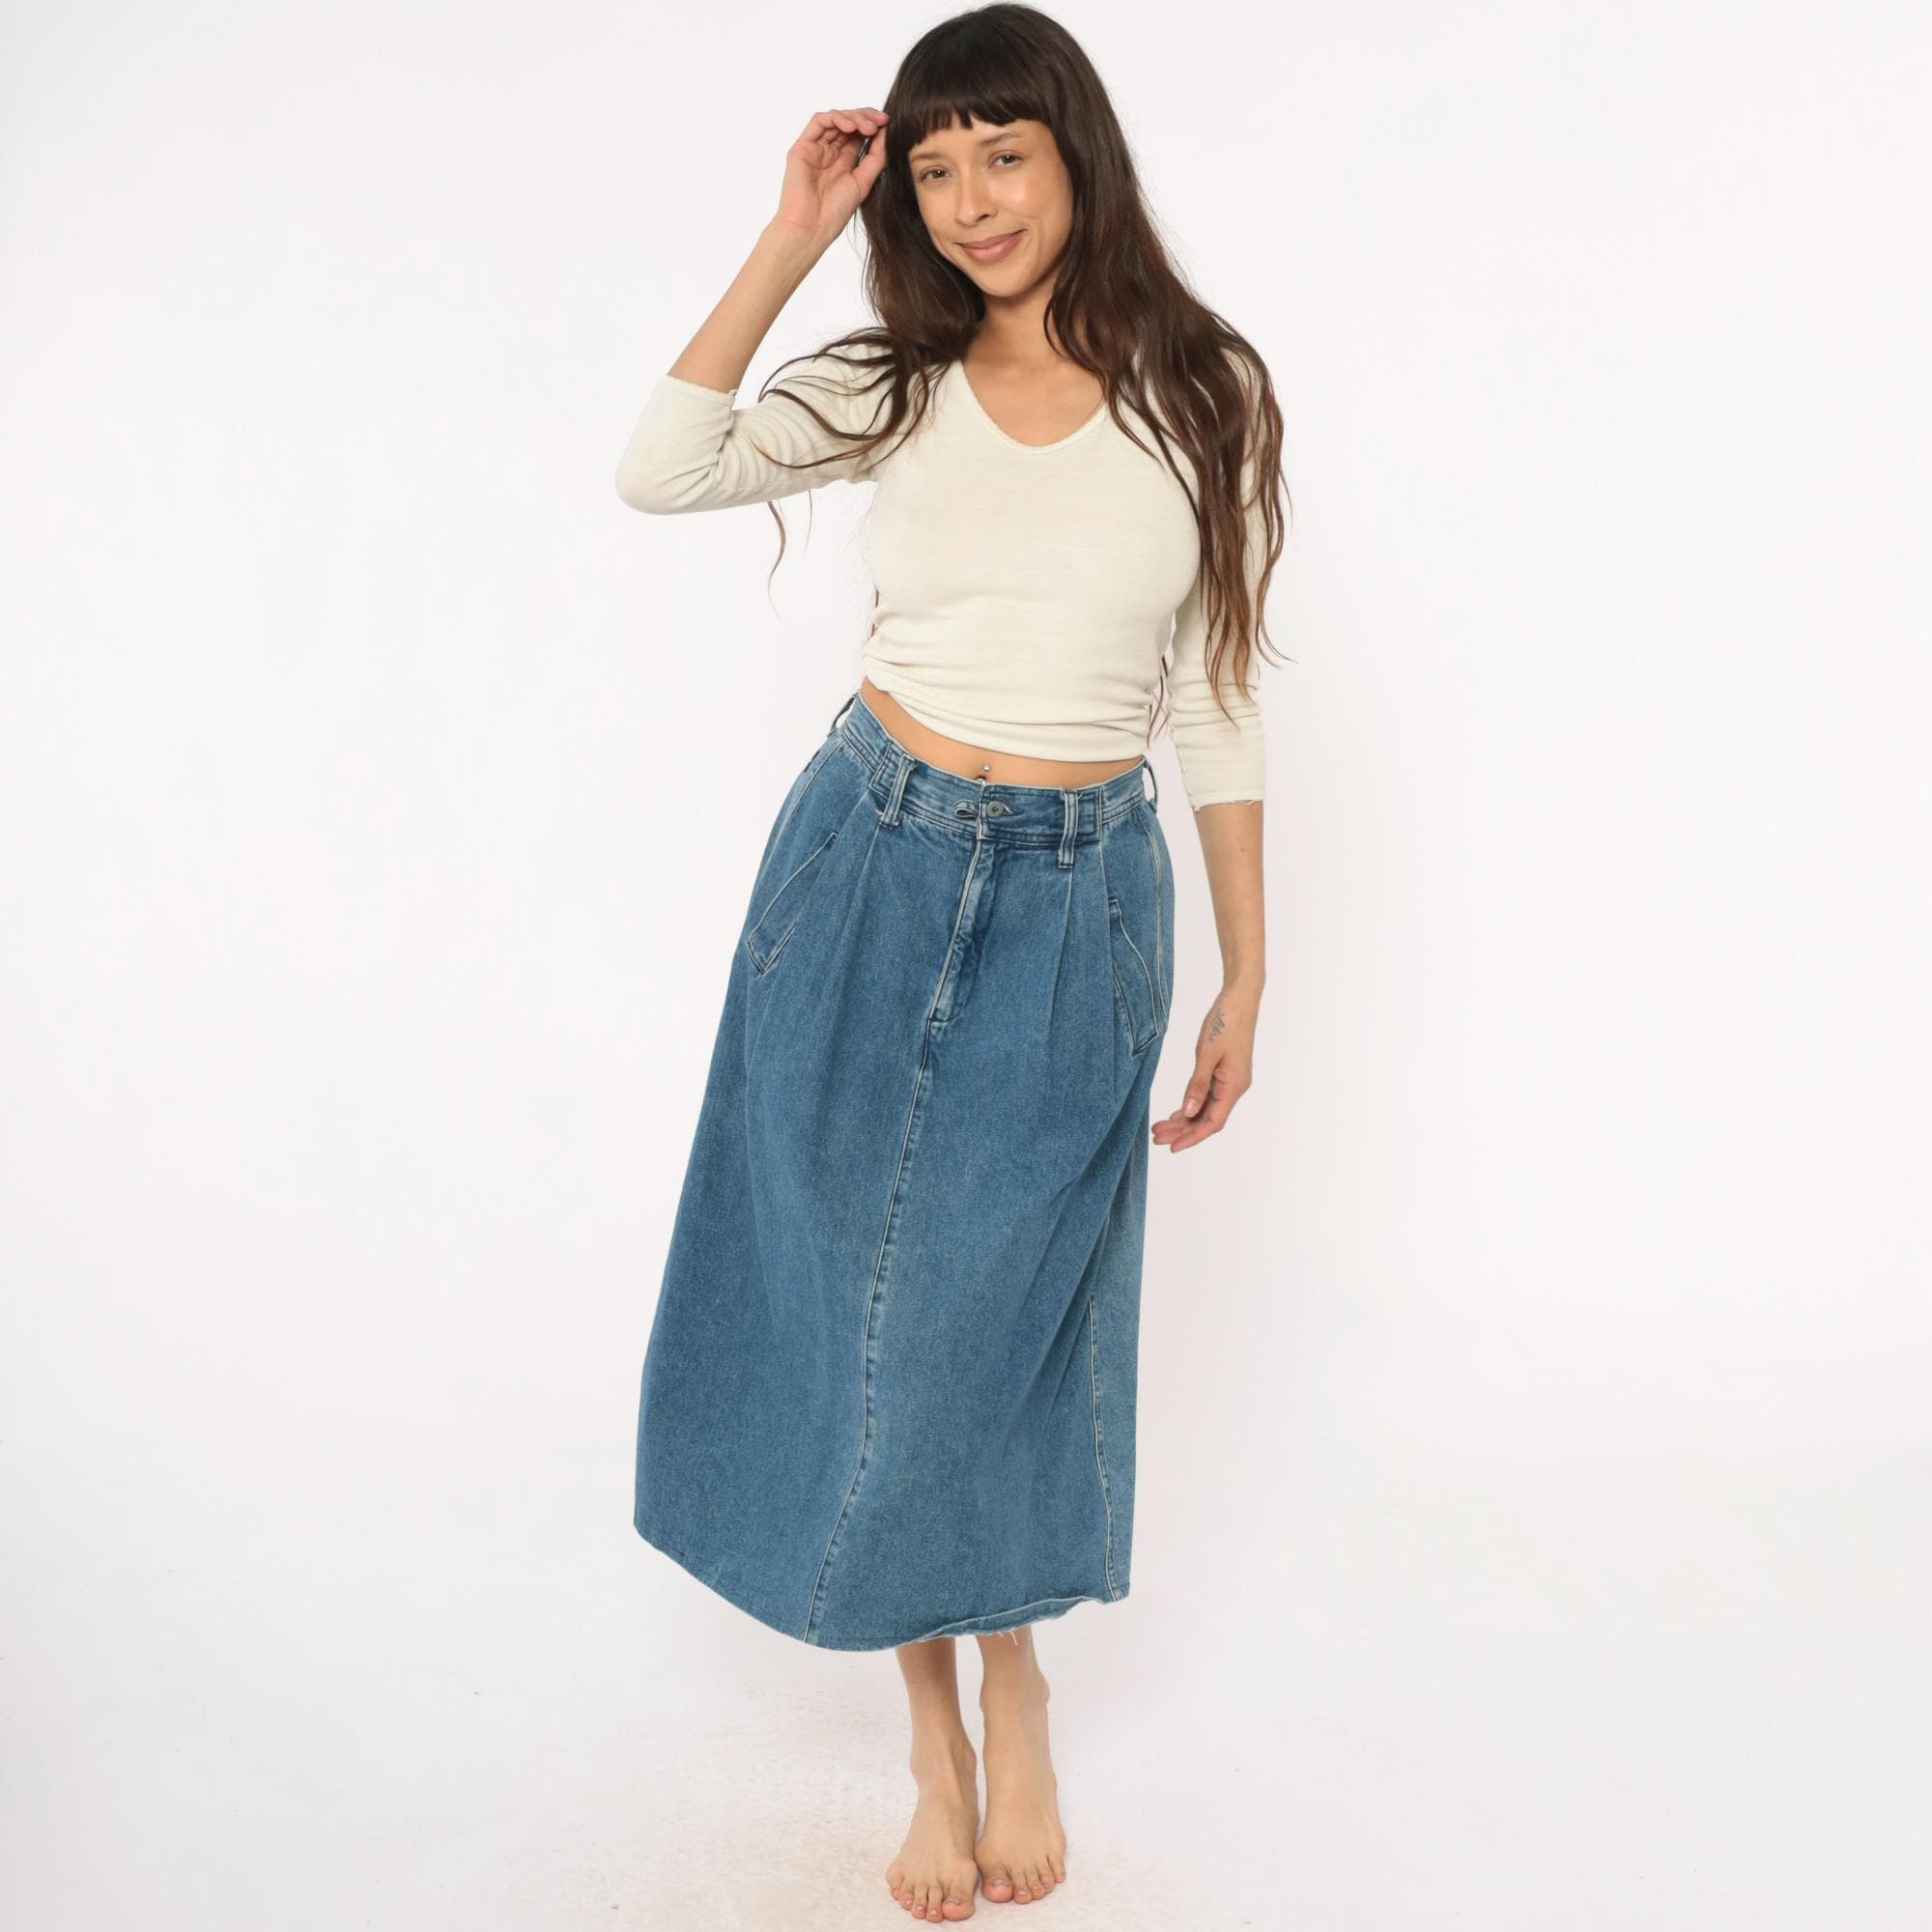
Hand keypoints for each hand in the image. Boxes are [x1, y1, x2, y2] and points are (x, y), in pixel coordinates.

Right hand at [772, 108, 890, 250]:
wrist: (811, 228)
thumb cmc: (834, 213)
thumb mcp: (864, 182)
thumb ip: (875, 157)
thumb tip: (885, 132)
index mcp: (844, 163)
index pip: (859, 135)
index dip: (874, 126)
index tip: (888, 124)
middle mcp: (829, 153)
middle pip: (848, 124)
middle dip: (866, 118)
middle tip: (880, 122)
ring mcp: (815, 149)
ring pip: (835, 119)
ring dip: (854, 117)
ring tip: (868, 127)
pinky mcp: (802, 147)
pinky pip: (818, 122)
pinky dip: (836, 118)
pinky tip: (850, 127)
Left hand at [1152, 982, 1258, 1151]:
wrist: (1240, 999)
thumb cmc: (1225, 1022)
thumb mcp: (1207, 1053)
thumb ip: (1197, 1084)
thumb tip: (1188, 1112)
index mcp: (1234, 1086)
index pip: (1212, 1122)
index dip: (1192, 1137)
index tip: (1171, 1147)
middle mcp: (1235, 1087)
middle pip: (1207, 1118)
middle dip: (1182, 1130)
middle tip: (1156, 1137)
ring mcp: (1230, 1080)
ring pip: (1206, 1108)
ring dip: (1184, 1119)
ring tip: (1160, 1127)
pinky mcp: (1225, 1072)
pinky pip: (1208, 1096)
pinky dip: (1192, 1105)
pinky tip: (1177, 1112)